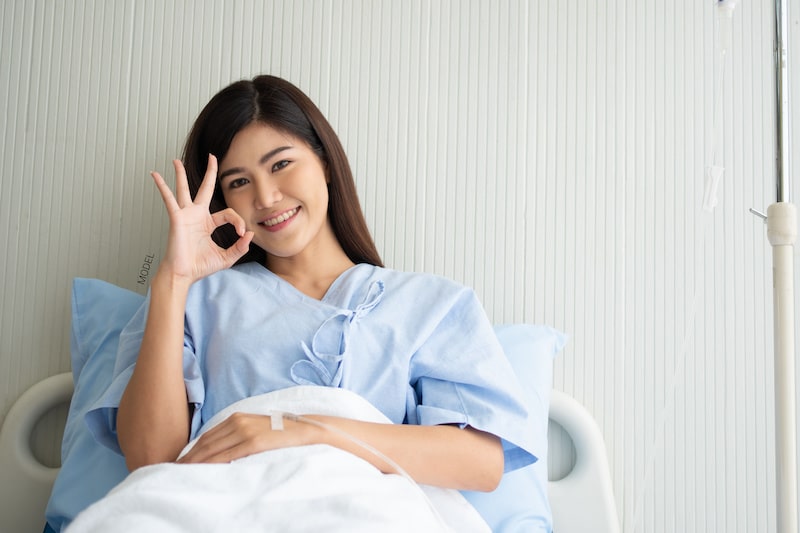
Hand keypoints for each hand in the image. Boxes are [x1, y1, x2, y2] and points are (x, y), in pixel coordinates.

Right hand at [151, 155, 253, 283]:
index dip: (239, 222)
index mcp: (208, 223)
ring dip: (180, 175)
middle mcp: (197, 216)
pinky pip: (168, 199)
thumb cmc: (200, 267)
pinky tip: (154, 174)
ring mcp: (186, 215)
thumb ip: (240, 247)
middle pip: (205, 189)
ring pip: (184, 190)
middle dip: (210, 173)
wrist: (184, 274)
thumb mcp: (227, 258)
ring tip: (176, 160)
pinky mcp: (176, 218)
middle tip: (212, 157)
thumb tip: (250, 234)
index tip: (242, 234)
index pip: (228, 213)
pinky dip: (162, 186)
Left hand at [177, 412, 314, 463]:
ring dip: (196, 463)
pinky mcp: (254, 442)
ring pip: (213, 450)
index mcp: (236, 417)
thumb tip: (218, 450)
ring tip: (183, 473)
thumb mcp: (255, 427)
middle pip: (205, 443)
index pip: (206, 437)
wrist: (304, 429)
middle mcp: (237, 422)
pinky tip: (204, 471)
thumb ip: (237, 434)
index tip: (178, 462)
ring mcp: (245, 431)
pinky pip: (228, 455)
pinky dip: (213, 463)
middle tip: (173, 471)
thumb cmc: (280, 431)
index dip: (190, 451)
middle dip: (188, 458)